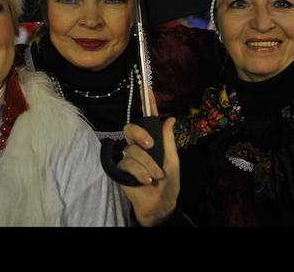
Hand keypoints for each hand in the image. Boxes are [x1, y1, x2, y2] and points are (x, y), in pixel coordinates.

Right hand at [118, 90, 179, 226]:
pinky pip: (128, 164)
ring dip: (148, 165)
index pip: (147, 120)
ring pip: (133, 151)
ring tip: (156, 177)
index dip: (147, 104)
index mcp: (151, 142)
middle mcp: (137, 147)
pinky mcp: (121, 171)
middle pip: (131, 129)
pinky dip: (140, 172)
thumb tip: (170, 118)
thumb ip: (169, 141)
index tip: (148, 88)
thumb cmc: (169, 184)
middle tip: (151, 145)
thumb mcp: (172, 161)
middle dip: (140, 134)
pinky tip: (146, 180)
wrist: (161, 205)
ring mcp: (128, 158)